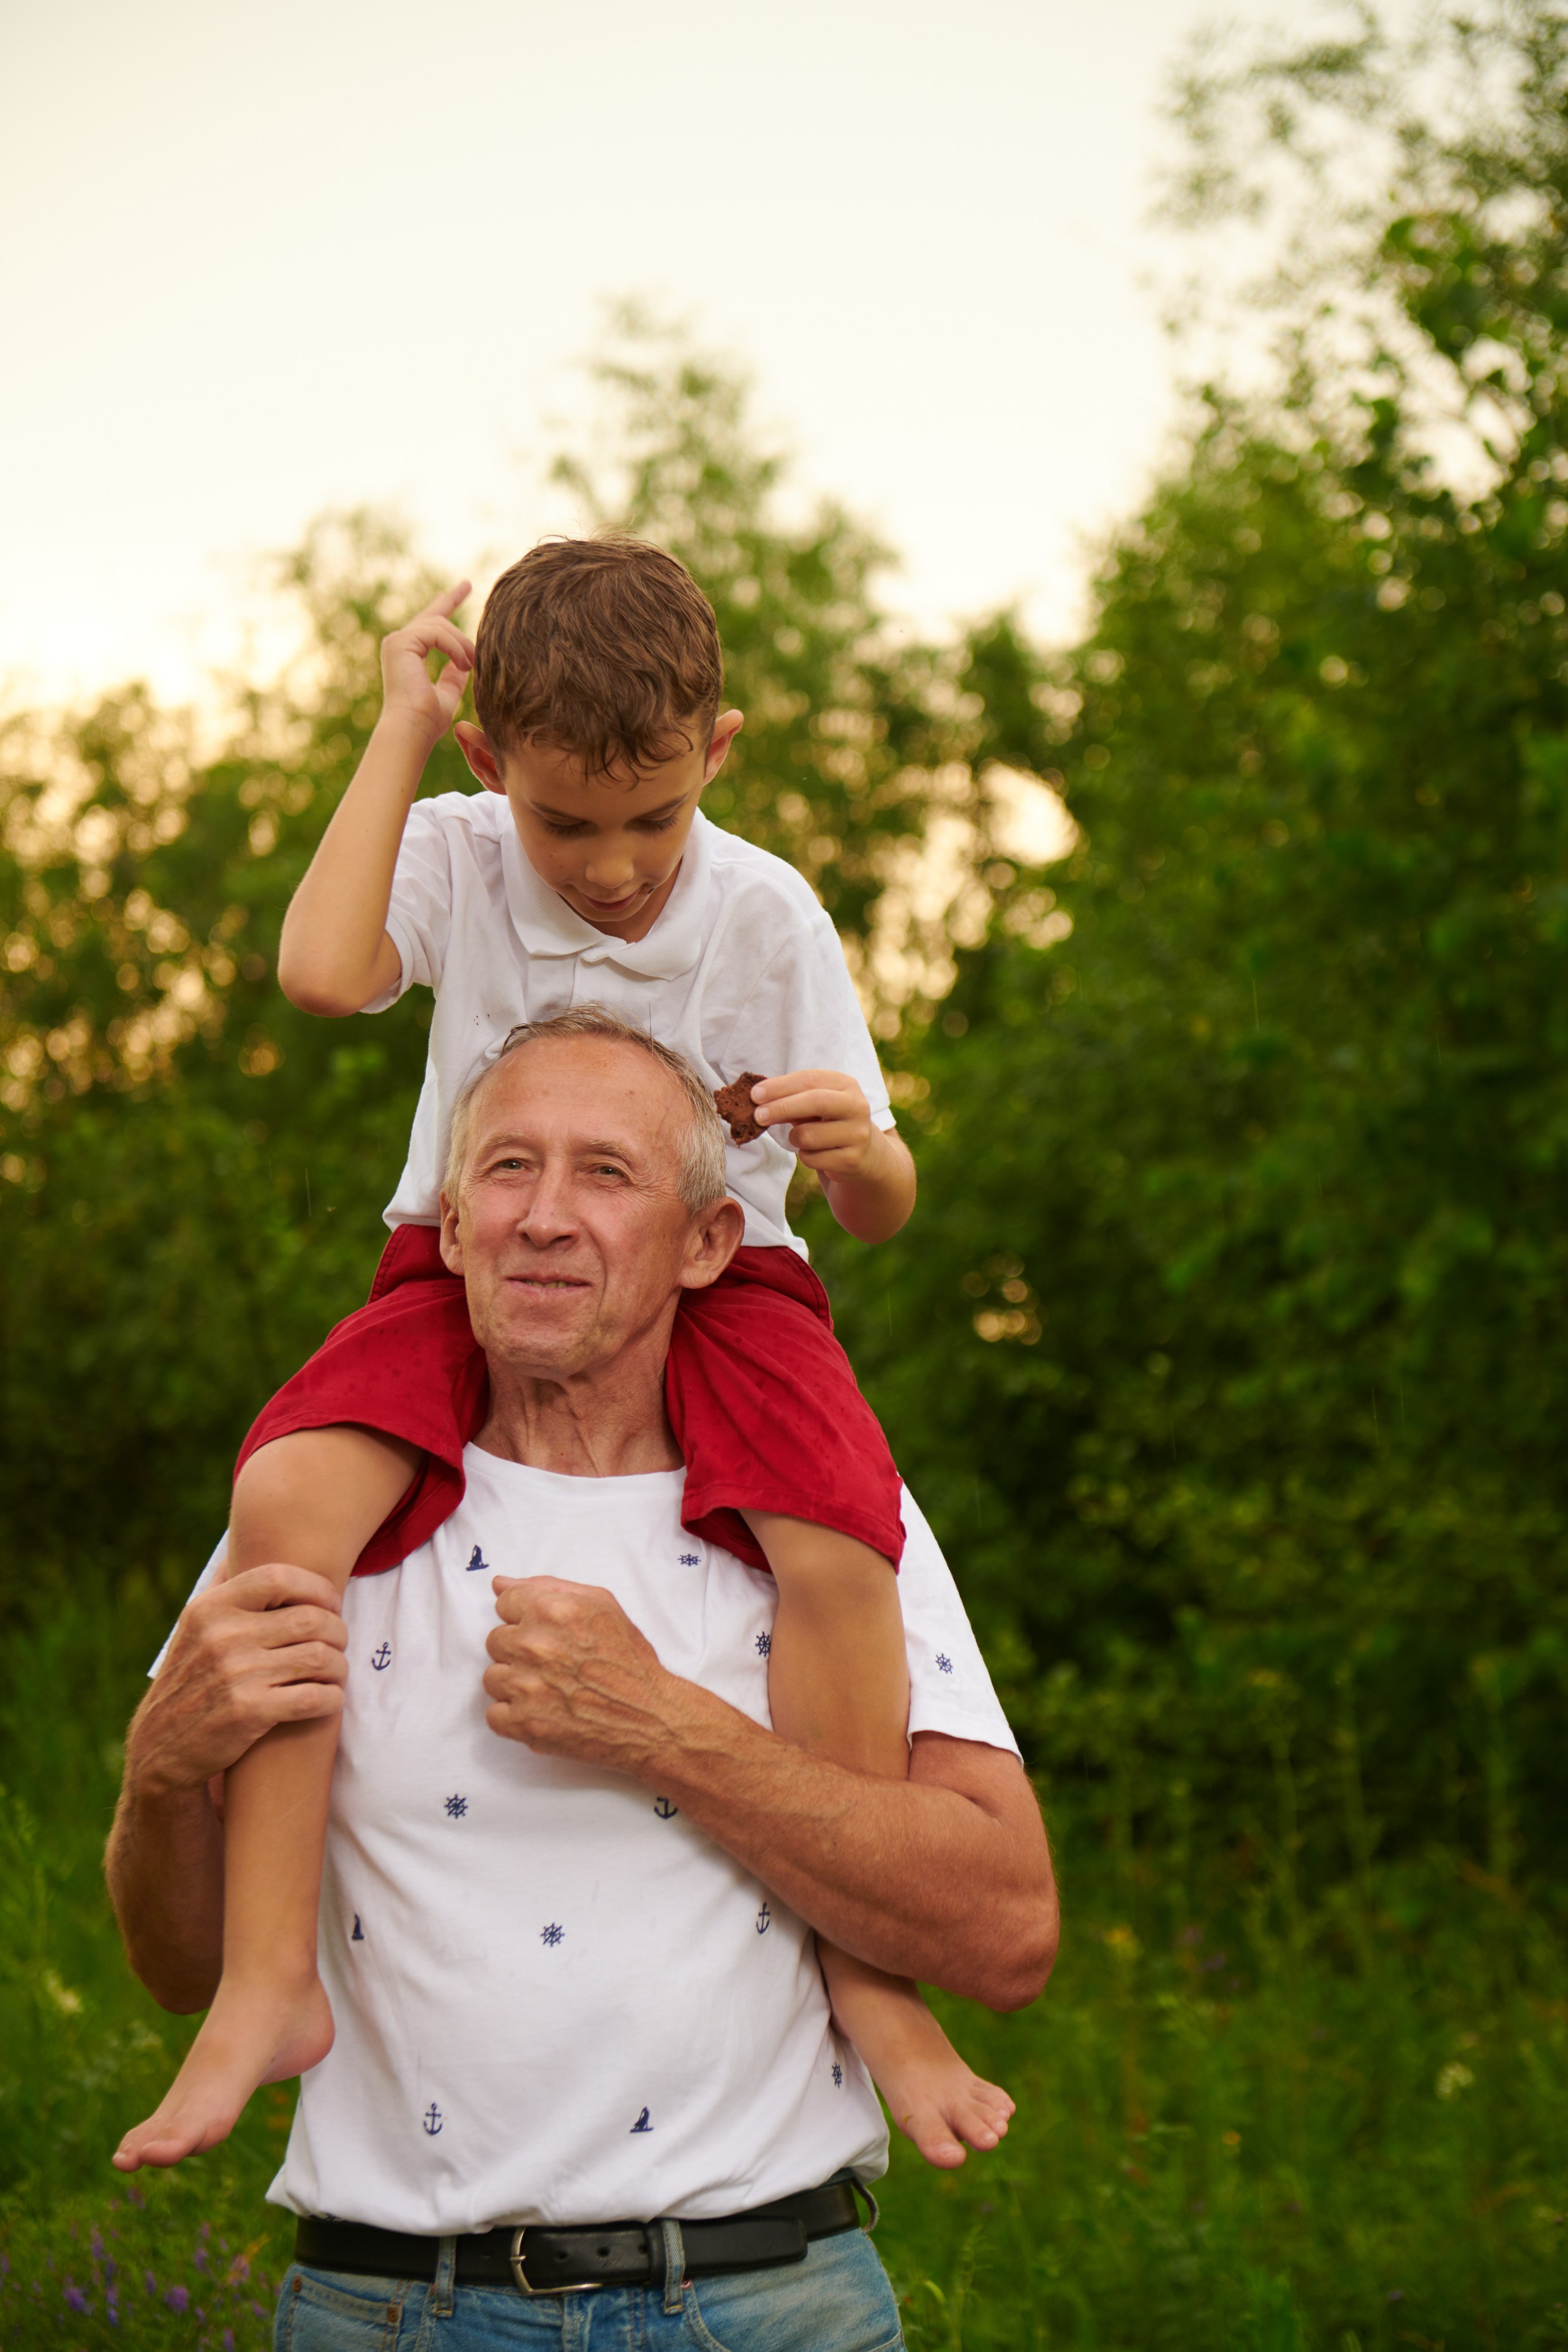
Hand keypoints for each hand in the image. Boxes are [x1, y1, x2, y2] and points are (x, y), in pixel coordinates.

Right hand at [127, 1564, 348, 1799]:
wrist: (160, 1750)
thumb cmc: (189, 1682)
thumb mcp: (192, 1629)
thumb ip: (220, 1590)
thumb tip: (242, 1547)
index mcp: (210, 1609)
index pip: (279, 1576)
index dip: (316, 1587)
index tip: (330, 1602)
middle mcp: (222, 1637)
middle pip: (310, 1618)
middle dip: (337, 1631)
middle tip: (339, 1643)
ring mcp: (236, 1675)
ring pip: (319, 1657)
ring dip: (339, 1666)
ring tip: (336, 1672)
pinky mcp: (250, 1713)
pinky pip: (315, 1697)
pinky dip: (332, 1698)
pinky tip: (329, 1699)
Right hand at [378, 583, 474, 747]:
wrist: (412, 730)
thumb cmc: (428, 721)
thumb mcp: (448, 694)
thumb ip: (453, 676)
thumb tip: (465, 664)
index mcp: (409, 654)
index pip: (430, 625)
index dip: (446, 606)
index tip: (462, 590)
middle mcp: (399, 643)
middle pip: (433, 615)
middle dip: (452, 599)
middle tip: (468, 583)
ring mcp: (398, 640)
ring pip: (440, 625)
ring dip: (463, 645)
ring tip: (473, 664)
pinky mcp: (401, 642)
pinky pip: (437, 632)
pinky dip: (455, 648)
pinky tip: (464, 663)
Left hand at [483, 1576, 680, 1776]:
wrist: (649, 1717)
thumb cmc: (629, 1660)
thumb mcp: (601, 1605)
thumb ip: (547, 1587)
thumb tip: (500, 1584)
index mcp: (552, 1611)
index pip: (504, 1603)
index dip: (524, 1617)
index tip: (544, 1632)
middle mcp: (534, 1646)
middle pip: (495, 1640)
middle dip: (519, 1649)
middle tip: (551, 1663)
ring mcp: (526, 1687)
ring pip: (492, 1678)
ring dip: (515, 1683)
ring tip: (549, 1689)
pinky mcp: (524, 1724)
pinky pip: (494, 1715)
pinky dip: (513, 1717)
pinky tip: (540, 1712)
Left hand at [751, 1068, 876, 1177]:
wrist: (865, 1153)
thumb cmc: (828, 1121)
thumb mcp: (814, 1104)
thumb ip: (790, 1098)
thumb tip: (757, 1100)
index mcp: (846, 1084)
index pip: (810, 1079)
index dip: (780, 1086)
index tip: (755, 1094)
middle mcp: (857, 1106)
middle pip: (815, 1101)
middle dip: (781, 1107)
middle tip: (757, 1116)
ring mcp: (857, 1134)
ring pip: (808, 1136)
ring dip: (794, 1138)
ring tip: (801, 1138)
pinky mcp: (852, 1160)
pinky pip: (812, 1159)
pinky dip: (805, 1157)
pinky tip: (817, 1153)